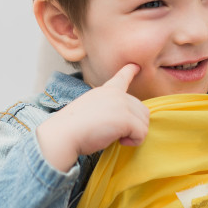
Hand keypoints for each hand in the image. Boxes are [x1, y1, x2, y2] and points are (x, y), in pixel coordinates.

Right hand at [35, 64, 149, 169]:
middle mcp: (116, 94)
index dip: (130, 71)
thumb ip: (109, 108)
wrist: (64, 134)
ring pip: (144, 122)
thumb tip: (123, 121)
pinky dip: (134, 142)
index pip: (121, 77)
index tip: (135, 66)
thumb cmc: (73, 128)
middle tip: (117, 134)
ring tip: (117, 137)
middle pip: (142, 110)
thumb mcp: (91, 109)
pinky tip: (120, 141)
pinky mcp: (126, 118)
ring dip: (135, 134)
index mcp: (106, 91)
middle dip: (134, 125)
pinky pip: (142, 133)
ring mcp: (122, 104)